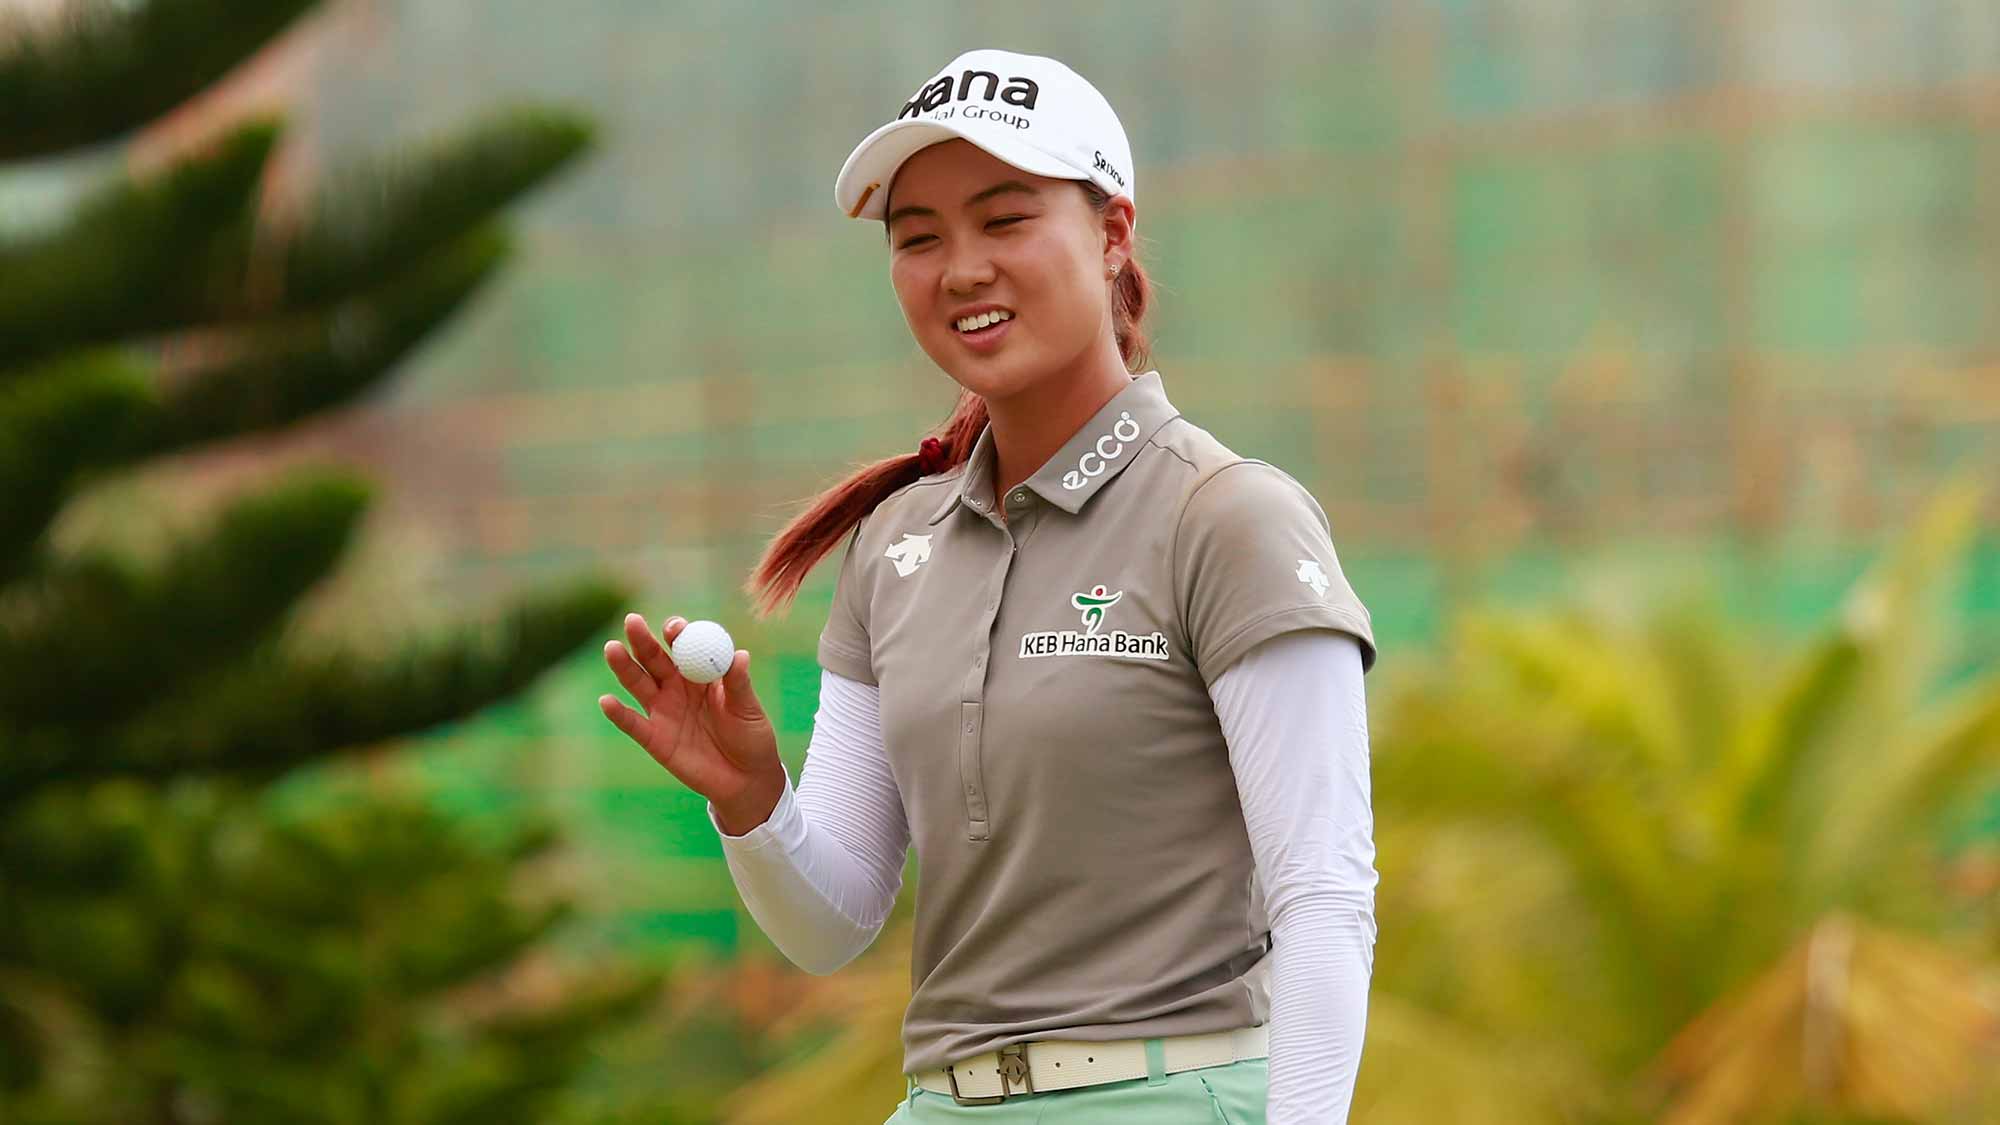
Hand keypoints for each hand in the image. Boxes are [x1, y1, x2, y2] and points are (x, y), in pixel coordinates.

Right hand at [598, 613, 781, 817]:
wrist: (746, 779)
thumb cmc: (751, 736)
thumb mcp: (748, 708)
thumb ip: (739, 683)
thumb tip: (739, 655)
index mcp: (701, 674)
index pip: (685, 647)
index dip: (677, 634)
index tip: (674, 627)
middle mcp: (677, 688)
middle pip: (655, 660)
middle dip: (643, 640)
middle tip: (632, 621)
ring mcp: (663, 711)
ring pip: (639, 684)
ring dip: (624, 667)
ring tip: (612, 648)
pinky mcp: (654, 738)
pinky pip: (633, 724)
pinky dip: (619, 714)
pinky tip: (607, 701)